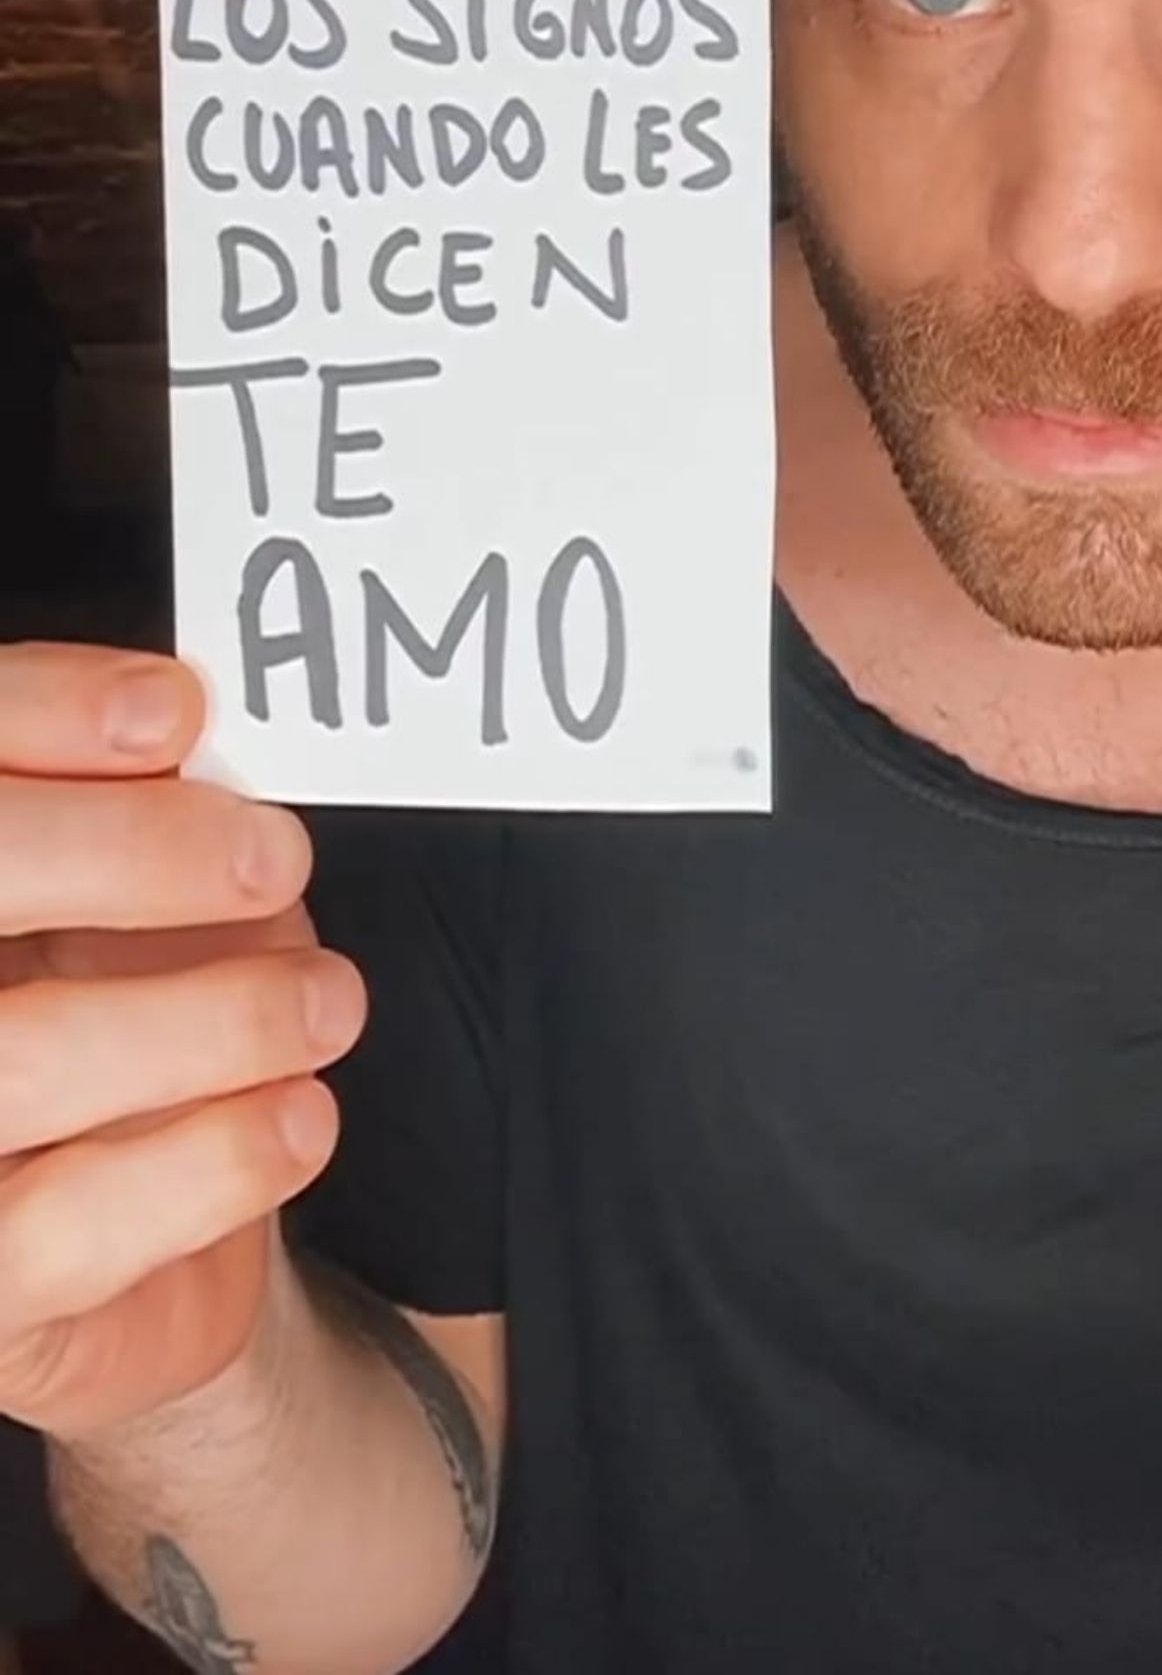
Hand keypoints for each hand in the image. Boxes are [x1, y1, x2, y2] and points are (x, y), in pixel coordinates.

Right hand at [0, 644, 365, 1439]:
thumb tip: (188, 723)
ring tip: (324, 1004)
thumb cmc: (136, 1032)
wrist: (145, 1258)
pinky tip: (297, 1122)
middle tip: (269, 858)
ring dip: (205, 1020)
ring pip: (21, 1059)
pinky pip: (65, 1225)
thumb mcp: (149, 900)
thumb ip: (144, 811)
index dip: (45, 710)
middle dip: (125, 852)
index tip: (175, 711)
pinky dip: (208, 1165)